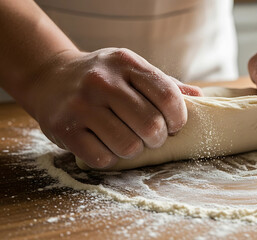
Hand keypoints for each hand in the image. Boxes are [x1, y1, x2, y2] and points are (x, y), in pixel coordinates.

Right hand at [24, 48, 201, 168]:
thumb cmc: (103, 77)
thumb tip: (199, 97)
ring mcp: (80, 106)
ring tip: (130, 141)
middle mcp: (102, 81)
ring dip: (136, 150)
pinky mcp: (64, 129)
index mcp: (126, 63)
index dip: (179, 118)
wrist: (50, 77)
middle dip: (158, 138)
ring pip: (128, 146)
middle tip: (153, 137)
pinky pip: (102, 158)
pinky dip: (112, 158)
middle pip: (150, 125)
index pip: (167, 95)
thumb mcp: (132, 69)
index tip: (175, 125)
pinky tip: (108, 145)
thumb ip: (165, 84)